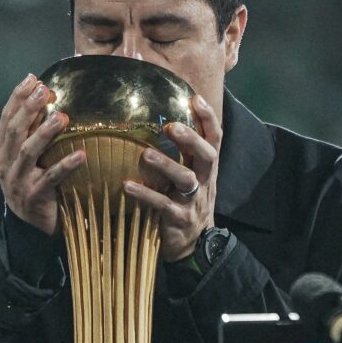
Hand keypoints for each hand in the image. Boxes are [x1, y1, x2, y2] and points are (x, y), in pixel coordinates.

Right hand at [0, 74, 86, 235]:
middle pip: (15, 131)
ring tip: (62, 117)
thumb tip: (48, 98)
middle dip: (30, 108)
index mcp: (3, 151)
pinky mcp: (34, 197)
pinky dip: (66, 165)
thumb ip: (33, 133)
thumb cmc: (35, 184)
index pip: (6, 118)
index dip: (18, 97)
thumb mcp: (29, 158)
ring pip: (28, 152)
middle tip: (46, 90)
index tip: (33, 78)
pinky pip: (50, 179)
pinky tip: (81, 155)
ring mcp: (17, 182)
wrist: (31, 226)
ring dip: (45, 132)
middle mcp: (5, 164)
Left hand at [123, 94, 221, 261]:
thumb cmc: (186, 202)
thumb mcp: (191, 176)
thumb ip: (183, 153)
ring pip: (186, 179)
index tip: (195, 97)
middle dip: (191, 139)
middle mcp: (204, 181)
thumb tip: (161, 121)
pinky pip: (163, 205)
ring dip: (166, 165)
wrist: (194, 244)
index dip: (208, 118)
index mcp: (206, 168)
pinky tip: (127, 186)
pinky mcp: (178, 219)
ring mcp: (193, 201)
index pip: (214, 138)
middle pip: (206, 155)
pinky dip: (145, 194)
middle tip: (171, 126)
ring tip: (145, 155)